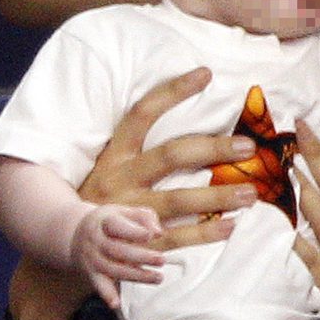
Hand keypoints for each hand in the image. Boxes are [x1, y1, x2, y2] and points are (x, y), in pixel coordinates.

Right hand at [70, 203, 163, 308]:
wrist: (77, 235)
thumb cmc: (111, 222)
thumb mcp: (125, 212)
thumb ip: (144, 218)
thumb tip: (158, 232)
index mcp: (104, 221)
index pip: (116, 226)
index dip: (134, 232)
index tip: (151, 235)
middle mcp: (96, 241)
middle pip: (116, 250)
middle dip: (140, 256)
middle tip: (161, 260)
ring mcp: (93, 258)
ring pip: (113, 269)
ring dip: (136, 276)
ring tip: (158, 278)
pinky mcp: (93, 274)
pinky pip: (99, 285)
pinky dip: (107, 295)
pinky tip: (116, 304)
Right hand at [78, 67, 258, 248]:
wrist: (68, 246)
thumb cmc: (100, 199)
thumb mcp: (110, 168)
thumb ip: (142, 151)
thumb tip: (191, 130)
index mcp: (114, 155)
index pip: (141, 113)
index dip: (172, 91)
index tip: (204, 74)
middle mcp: (120, 179)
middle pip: (170, 156)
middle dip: (212, 149)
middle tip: (248, 146)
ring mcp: (129, 212)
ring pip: (178, 200)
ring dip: (218, 196)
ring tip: (251, 193)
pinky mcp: (137, 243)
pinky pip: (176, 237)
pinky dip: (205, 233)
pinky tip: (231, 226)